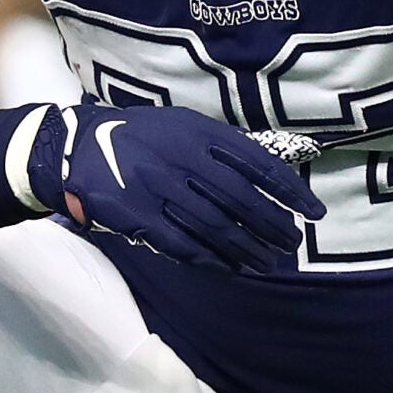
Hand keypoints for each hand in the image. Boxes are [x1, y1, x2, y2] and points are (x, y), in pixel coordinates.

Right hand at [37, 103, 324, 273]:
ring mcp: (160, 190)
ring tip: (269, 262)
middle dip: (273, 226)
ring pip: (216, 227)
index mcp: (199, 133)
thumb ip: (222, 146)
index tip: (314, 211)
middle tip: (293, 243)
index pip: (259, 164)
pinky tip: (232, 267)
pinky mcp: (140, 218)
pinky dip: (212, 259)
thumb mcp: (182, 125)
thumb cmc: (140, 136)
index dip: (290, 191)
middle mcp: (182, 160)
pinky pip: (184, 244)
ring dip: (248, 249)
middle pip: (242, 200)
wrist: (79, 148)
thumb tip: (269, 173)